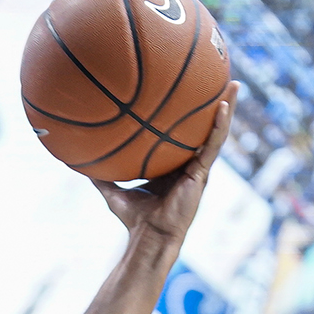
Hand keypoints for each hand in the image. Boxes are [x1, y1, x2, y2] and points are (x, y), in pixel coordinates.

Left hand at [92, 82, 238, 247]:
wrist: (148, 236)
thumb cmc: (133, 218)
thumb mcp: (113, 191)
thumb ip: (101, 175)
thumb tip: (78, 160)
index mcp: (173, 166)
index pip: (183, 136)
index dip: (189, 116)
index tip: (190, 91)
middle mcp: (189, 164)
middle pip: (204, 129)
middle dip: (215, 104)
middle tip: (222, 78)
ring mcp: (198, 168)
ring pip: (217, 133)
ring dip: (227, 108)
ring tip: (235, 84)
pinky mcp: (202, 174)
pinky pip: (213, 145)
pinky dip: (220, 126)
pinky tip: (223, 106)